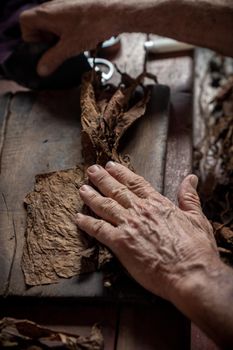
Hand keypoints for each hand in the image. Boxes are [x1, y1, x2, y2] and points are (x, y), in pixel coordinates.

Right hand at [20, 0, 116, 75]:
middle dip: (45, 41)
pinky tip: (77, 41)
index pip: (25, 22)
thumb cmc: (92, 25)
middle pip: (38, 24)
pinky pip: (63, 22)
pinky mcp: (75, 9)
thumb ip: (53, 59)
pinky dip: (66, 33)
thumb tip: (41, 70)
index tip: (41, 50)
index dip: (30, 38)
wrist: (114, 12)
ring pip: (52, 25)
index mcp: (45, 13)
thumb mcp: (69, 48)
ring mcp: (63, 6)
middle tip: (56, 52)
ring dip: (56, 38)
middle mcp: (52, 7)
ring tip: (68, 48)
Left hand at [76, 162, 219, 300]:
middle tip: (91, 170)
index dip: (121, 173)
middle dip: (101, 178)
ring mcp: (129, 225)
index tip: (111, 166)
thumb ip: (189, 197)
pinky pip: (98, 229)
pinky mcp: (120, 243)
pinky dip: (86, 223)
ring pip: (104, 206)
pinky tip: (78, 218)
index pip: (135, 183)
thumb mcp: (197, 218)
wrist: (190, 274)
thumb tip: (191, 179)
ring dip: (91, 196)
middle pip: (116, 190)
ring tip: (82, 188)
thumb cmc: (196, 249)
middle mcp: (140, 210)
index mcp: (158, 203)